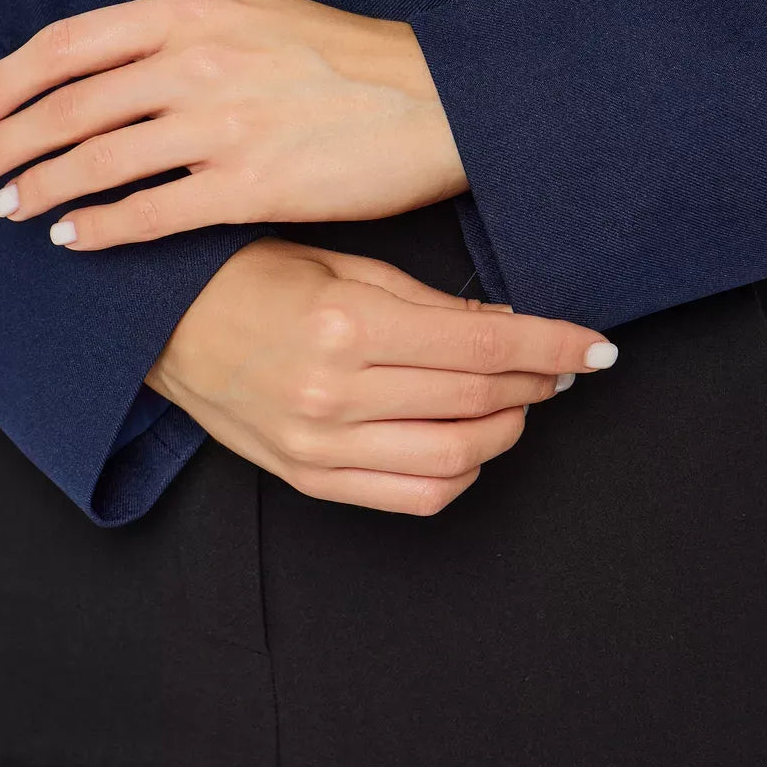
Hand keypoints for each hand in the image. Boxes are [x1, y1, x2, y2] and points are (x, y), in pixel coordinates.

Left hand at [0, 0, 467, 248]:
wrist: (437, 98)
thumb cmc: (351, 58)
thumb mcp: (257, 14)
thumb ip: (181, 33)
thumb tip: (112, 70)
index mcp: (193, 12)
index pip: (67, 46)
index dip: (3, 81)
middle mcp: (196, 62)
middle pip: (66, 106)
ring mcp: (222, 125)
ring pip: (98, 160)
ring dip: (39, 189)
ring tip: (8, 209)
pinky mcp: (252, 186)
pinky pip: (153, 213)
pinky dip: (102, 229)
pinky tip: (74, 241)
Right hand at [145, 236, 617, 514]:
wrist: (168, 327)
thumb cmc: (255, 279)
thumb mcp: (345, 268)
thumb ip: (431, 305)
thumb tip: (508, 327)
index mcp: (347, 327)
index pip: (483, 347)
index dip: (553, 345)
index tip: (597, 345)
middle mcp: (336, 395)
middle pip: (480, 405)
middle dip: (538, 383)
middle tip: (558, 364)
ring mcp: (321, 447)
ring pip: (457, 460)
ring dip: (507, 431)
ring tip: (517, 401)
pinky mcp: (310, 480)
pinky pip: (414, 498)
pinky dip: (461, 474)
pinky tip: (468, 442)